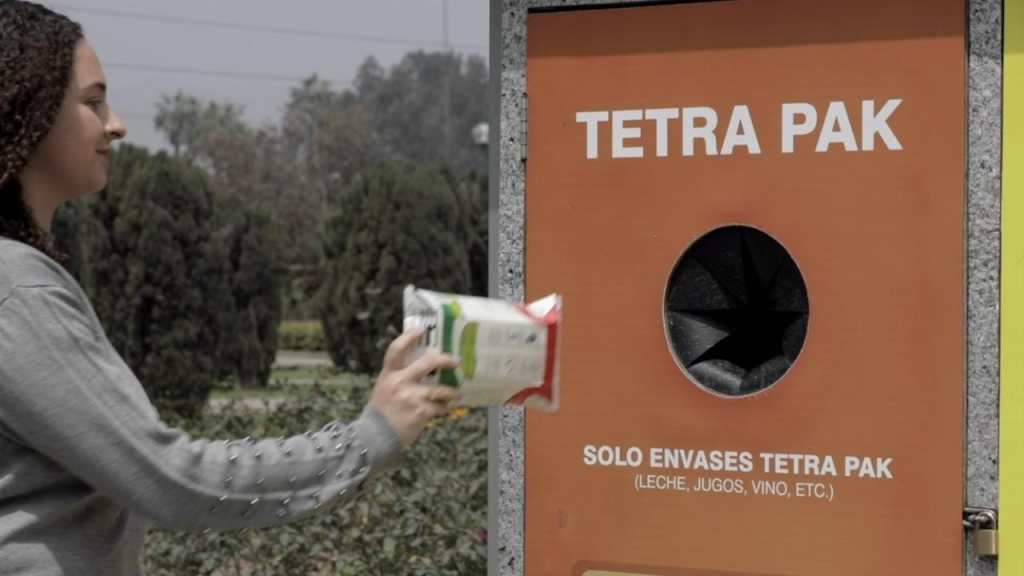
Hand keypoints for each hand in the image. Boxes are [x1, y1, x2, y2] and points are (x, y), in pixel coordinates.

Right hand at [369, 327, 460, 449]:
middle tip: (456, 361)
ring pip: (440, 389)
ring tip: (457, 394)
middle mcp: (400, 382)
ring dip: (452, 392)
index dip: (409, 336)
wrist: (375, 437)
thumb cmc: (381, 411)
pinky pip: (440, 408)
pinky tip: (446, 410)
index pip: (397, 349)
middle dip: (445, 360)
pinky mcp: (421, 412)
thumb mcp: (385, 387)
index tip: (421, 330)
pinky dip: (445, 409)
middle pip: (428, 362)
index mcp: (389, 374)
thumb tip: (421, 365)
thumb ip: (399, 375)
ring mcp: (412, 397)